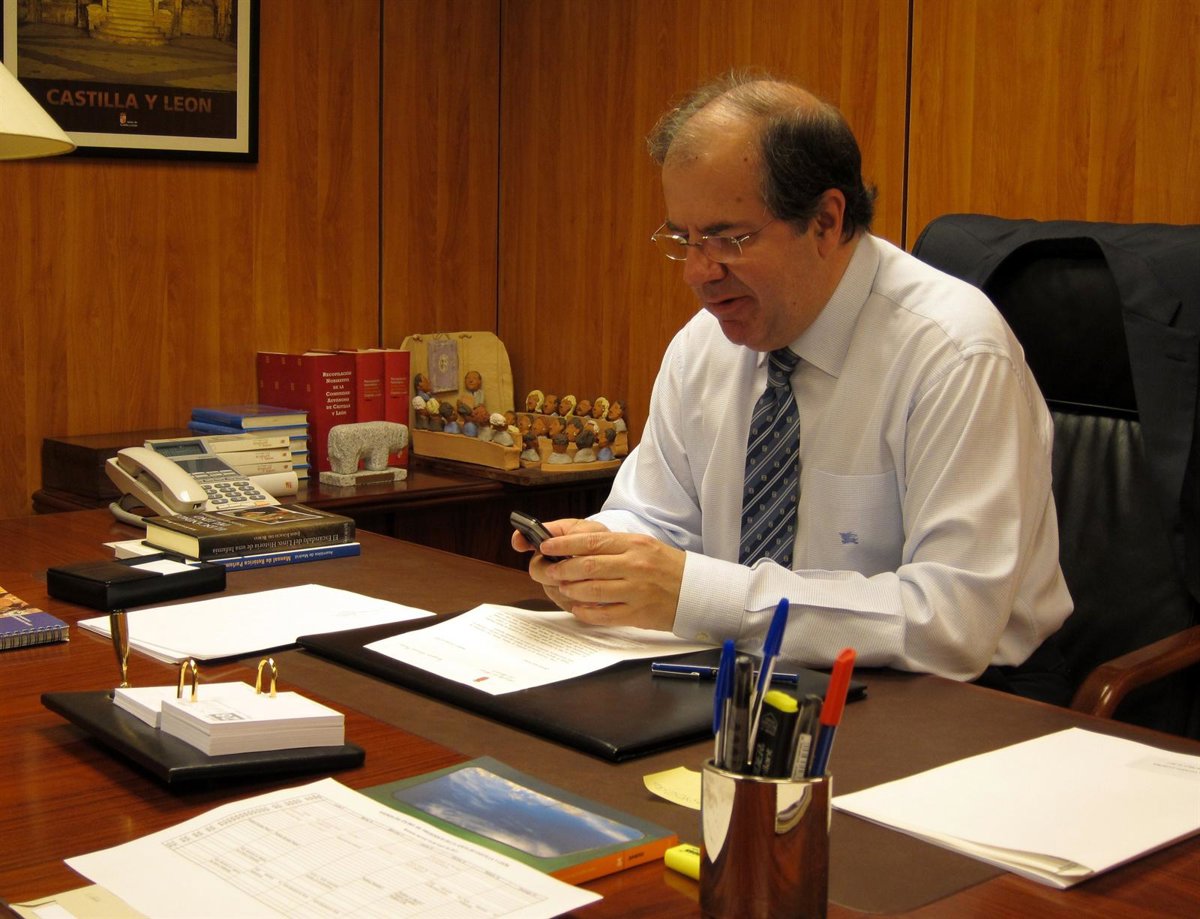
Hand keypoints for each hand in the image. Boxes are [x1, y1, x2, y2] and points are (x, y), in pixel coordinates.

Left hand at [515, 518, 684, 630]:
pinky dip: (586, 611)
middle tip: (549, 570)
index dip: (564, 544)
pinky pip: (603, 614)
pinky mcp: (638, 614)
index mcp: (635, 544)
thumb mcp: (643, 545)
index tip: (546, 546)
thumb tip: (575, 546)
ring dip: (571, 590)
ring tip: (561, 587)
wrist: (697, 590)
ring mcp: (637, 591)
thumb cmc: (666, 567)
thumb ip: (612, 546)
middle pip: (588, 566)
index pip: (591, 541)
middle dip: (562, 569)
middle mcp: (635, 566)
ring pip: (592, 591)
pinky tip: (578, 607)